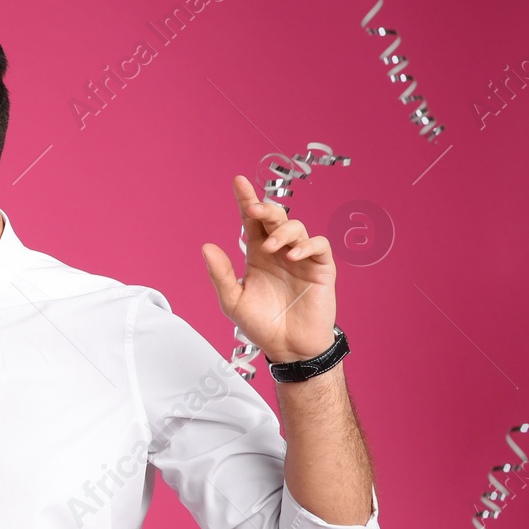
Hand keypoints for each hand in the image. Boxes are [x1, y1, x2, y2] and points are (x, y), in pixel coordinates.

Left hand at [200, 175, 337, 363]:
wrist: (287, 347)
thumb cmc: (261, 324)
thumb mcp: (233, 300)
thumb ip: (220, 275)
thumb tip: (206, 247)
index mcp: (257, 254)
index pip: (251, 221)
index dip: (246, 200)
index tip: (238, 181)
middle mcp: (279, 251)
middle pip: (275, 217)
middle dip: (265, 208)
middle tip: (254, 210)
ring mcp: (302, 257)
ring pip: (296, 227)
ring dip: (283, 231)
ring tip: (270, 247)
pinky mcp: (321, 268)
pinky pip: (319, 245)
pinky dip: (307, 245)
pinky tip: (293, 254)